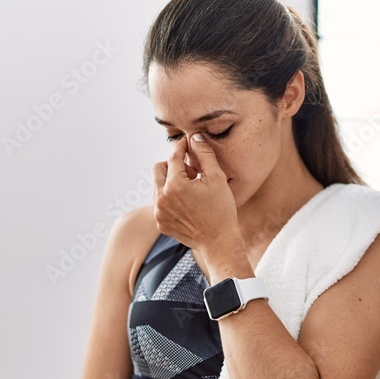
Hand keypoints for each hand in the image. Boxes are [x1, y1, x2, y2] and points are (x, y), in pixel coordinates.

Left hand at [152, 132, 239, 255]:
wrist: (219, 242)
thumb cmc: (221, 210)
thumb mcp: (217, 178)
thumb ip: (204, 154)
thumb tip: (195, 137)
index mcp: (174, 185)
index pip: (173, 157)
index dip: (181, 147)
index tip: (186, 143)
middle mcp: (161, 198)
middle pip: (158, 169)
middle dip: (172, 165)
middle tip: (191, 171)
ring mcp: (158, 212)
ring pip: (158, 186)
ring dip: (171, 182)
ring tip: (191, 189)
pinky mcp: (160, 223)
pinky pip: (160, 202)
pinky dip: (170, 198)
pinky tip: (188, 203)